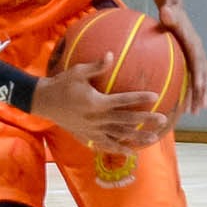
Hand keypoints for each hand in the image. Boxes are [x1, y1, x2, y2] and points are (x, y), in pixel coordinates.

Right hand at [35, 56, 169, 152]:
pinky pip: (106, 145)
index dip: (139, 99)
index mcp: (96, 102)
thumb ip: (96, 66)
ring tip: (154, 139)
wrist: (43, 102)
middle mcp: (97, 119)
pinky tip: (131, 152)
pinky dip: (119, 149)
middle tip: (163, 120)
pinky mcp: (87, 136)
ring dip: (137, 138)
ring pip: (119, 136)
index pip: (123, 101)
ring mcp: (93, 130)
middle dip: (145, 121)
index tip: (155, 97)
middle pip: (126, 121)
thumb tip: (111, 54)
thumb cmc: (61, 84)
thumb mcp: (77, 71)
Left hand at [152, 2, 206, 114]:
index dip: (199, 75)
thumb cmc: (169, 13)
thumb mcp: (168, 12)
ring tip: (196, 112)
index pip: (198, 62)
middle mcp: (198, 52)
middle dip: (203, 92)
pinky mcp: (191, 60)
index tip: (199, 90)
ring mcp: (196, 57)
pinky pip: (194, 78)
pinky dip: (193, 91)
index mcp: (194, 43)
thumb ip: (169, 14)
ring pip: (201, 80)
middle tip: (200, 109)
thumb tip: (166, 10)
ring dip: (200, 96)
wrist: (174, 10)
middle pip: (204, 75)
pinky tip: (186, 104)